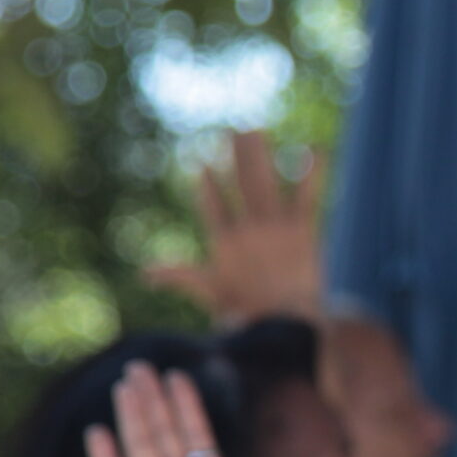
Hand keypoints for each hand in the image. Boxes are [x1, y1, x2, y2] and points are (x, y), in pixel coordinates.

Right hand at [145, 130, 327, 327]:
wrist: (287, 327)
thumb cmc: (245, 312)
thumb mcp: (208, 291)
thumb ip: (178, 275)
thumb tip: (144, 273)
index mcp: (225, 242)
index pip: (213, 205)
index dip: (207, 184)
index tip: (200, 161)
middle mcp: (249, 230)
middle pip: (240, 184)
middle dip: (236, 156)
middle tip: (234, 130)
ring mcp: (277, 229)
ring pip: (266, 184)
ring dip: (261, 155)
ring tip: (256, 130)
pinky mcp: (304, 232)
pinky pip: (308, 197)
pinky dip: (311, 174)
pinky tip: (313, 150)